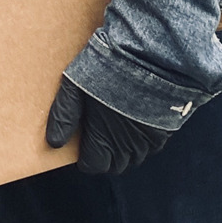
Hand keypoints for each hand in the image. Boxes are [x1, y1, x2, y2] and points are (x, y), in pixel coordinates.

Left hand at [45, 77, 172, 174]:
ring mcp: (150, 138)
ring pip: (135, 155)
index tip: (81, 146)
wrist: (150, 56)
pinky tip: (135, 119)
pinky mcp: (167, 127)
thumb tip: (54, 142)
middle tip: (96, 135)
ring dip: (124, 147)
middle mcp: (129, 146)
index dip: (86, 158)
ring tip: (115, 126)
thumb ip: (64, 116)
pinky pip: (153, 143)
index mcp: (105, 140)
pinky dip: (143, 138)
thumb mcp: (76, 87)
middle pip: (116, 164)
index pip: (94, 166)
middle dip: (104, 155)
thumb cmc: (108, 69)